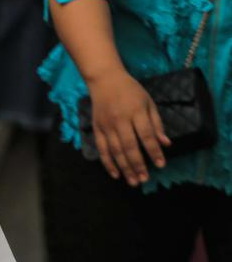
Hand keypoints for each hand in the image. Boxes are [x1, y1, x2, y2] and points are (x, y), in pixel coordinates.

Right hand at [86, 68, 168, 185]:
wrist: (104, 80)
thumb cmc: (130, 90)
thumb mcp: (148, 102)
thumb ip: (156, 123)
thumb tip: (165, 143)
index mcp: (136, 112)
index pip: (146, 136)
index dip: (154, 151)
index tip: (161, 164)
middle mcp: (120, 120)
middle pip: (129, 147)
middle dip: (138, 165)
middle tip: (144, 179)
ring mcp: (106, 125)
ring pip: (115, 151)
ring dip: (124, 168)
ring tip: (133, 181)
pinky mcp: (97, 128)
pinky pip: (102, 149)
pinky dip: (108, 163)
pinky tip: (115, 174)